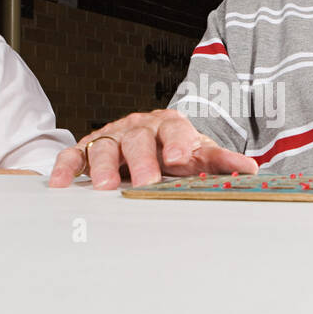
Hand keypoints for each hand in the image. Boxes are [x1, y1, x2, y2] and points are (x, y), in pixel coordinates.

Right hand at [47, 109, 257, 188]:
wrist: (150, 138)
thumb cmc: (174, 149)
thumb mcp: (199, 154)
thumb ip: (220, 161)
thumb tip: (250, 168)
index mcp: (168, 125)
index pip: (174, 129)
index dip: (177, 142)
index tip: (180, 158)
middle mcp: (138, 127)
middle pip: (138, 138)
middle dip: (142, 160)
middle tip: (146, 182)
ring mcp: (112, 136)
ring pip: (105, 146)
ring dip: (104, 166)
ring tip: (106, 188)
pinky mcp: (88, 148)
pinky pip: (75, 155)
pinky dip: (66, 167)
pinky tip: (61, 185)